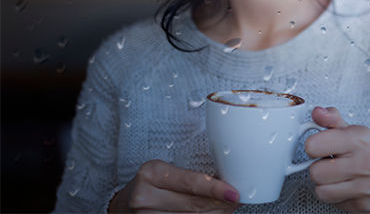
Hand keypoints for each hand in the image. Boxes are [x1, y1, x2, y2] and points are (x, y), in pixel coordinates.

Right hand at [108, 160, 239, 212]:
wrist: (123, 205)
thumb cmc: (151, 184)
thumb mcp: (165, 171)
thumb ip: (190, 176)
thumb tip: (226, 184)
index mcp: (152, 173)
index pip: (190, 183)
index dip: (215, 190)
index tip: (234, 193)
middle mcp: (145, 197)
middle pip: (193, 205)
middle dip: (220, 204)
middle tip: (236, 200)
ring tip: (226, 208)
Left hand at [306, 107, 369, 212]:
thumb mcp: (355, 133)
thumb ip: (333, 121)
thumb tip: (317, 112)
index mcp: (361, 138)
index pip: (314, 145)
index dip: (314, 146)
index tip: (321, 146)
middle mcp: (366, 161)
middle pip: (315, 171)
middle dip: (320, 168)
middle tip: (332, 164)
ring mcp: (366, 186)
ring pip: (321, 190)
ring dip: (326, 185)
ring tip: (338, 176)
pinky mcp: (364, 205)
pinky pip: (332, 202)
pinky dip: (335, 196)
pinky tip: (346, 187)